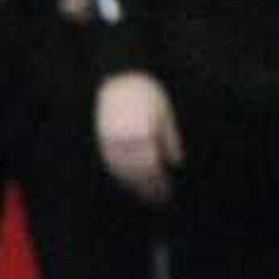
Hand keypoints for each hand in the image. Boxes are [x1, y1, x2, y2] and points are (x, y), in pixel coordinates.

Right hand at [97, 71, 180, 204]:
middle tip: (158, 199)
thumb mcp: (165, 114)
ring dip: (133, 185)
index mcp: (145, 133)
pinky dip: (121, 174)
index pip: (151, 168)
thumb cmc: (149, 94)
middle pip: (136, 173)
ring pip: (121, 170)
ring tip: (145, 194)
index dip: (158, 183)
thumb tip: (176, 162)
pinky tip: (130, 181)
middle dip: (148, 188)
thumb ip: (170, 139)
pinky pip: (111, 162)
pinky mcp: (102, 138)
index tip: (166, 193)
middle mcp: (125, 139)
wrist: (120, 79)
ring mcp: (110, 139)